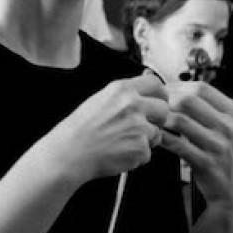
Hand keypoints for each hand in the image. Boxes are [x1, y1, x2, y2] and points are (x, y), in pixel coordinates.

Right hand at [45, 73, 168, 181]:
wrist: (69, 153)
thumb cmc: (81, 128)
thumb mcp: (101, 99)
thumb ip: (127, 92)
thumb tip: (148, 76)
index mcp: (122, 90)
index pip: (157, 84)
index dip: (160, 95)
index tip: (156, 102)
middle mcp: (133, 105)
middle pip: (164, 109)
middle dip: (156, 119)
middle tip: (140, 127)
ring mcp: (138, 127)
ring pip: (156, 133)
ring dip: (144, 140)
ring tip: (121, 141)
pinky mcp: (140, 148)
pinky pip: (148, 152)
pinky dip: (136, 156)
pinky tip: (118, 153)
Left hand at [161, 77, 232, 212]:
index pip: (202, 88)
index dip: (179, 86)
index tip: (167, 91)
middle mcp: (229, 128)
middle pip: (188, 100)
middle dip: (166, 99)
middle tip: (154, 104)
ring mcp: (218, 146)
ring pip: (180, 121)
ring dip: (161, 118)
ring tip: (152, 119)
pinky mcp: (205, 163)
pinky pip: (177, 145)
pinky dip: (163, 139)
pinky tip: (156, 137)